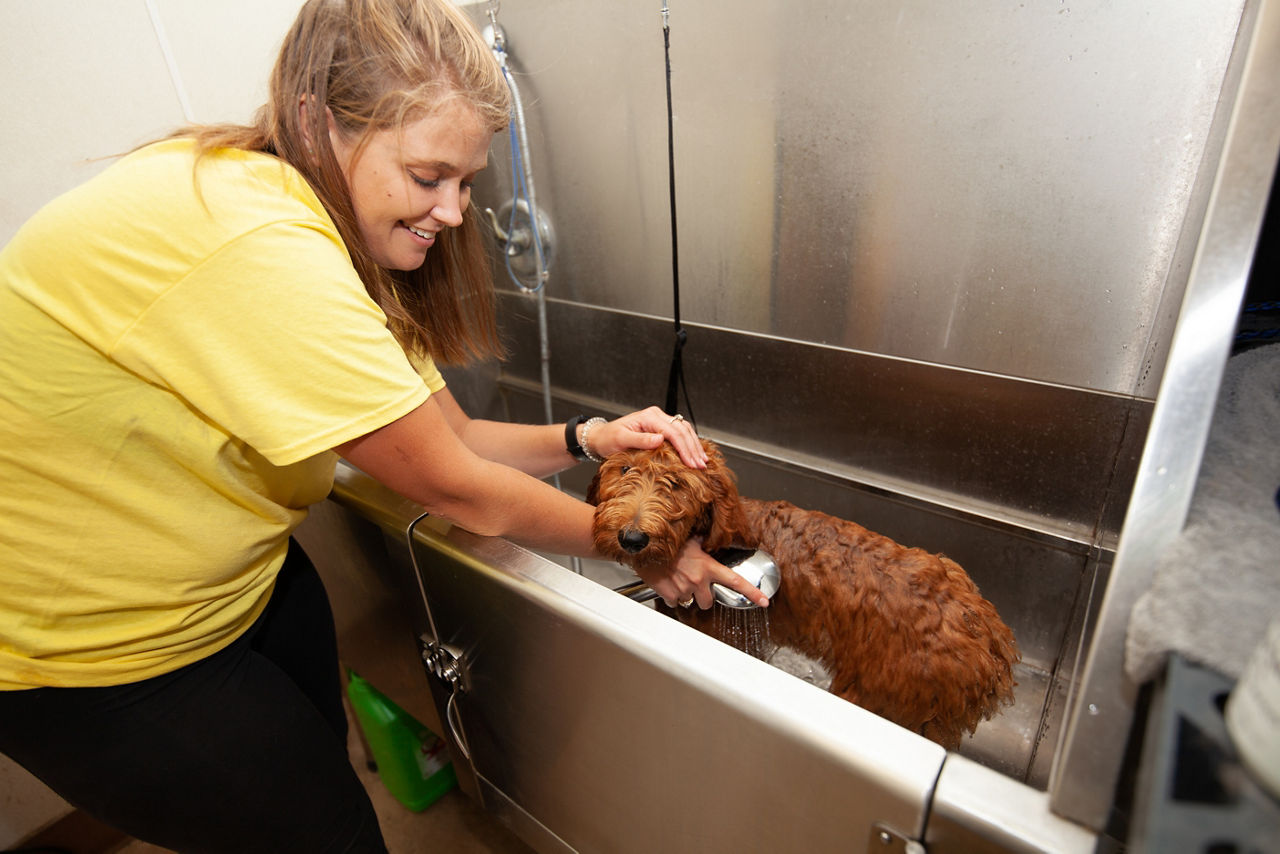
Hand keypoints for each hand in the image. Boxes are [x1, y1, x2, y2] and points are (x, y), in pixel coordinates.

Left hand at [587, 406, 707, 468]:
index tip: (692, 463)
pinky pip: (679, 434)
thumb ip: (640, 439)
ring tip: (702, 461)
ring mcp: (659, 421)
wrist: (600, 437)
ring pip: (684, 430)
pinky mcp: (660, 428)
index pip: (673, 432)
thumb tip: (659, 439)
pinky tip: (694, 453)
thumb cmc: (608, 439)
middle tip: (701, 465)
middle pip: (682, 430)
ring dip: (694, 445)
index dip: (685, 448)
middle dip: (693, 448)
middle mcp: (656, 416)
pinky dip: (689, 443)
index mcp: (649, 417)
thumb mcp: (621, 440)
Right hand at [636, 538, 769, 609]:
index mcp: (708, 566)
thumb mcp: (690, 539)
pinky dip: (672, 595)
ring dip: (687, 594)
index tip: (764, 601)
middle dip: (702, 594)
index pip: (735, 581)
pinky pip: (675, 602)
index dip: (752, 592)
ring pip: (691, 602)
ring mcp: (684, 589)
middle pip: (709, 601)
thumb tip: (709, 539)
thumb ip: (703, 543)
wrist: (644, 547)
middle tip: (693, 582)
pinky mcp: (670, 595)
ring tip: (678, 578)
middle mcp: (698, 580)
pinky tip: (668, 582)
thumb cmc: (666, 540)